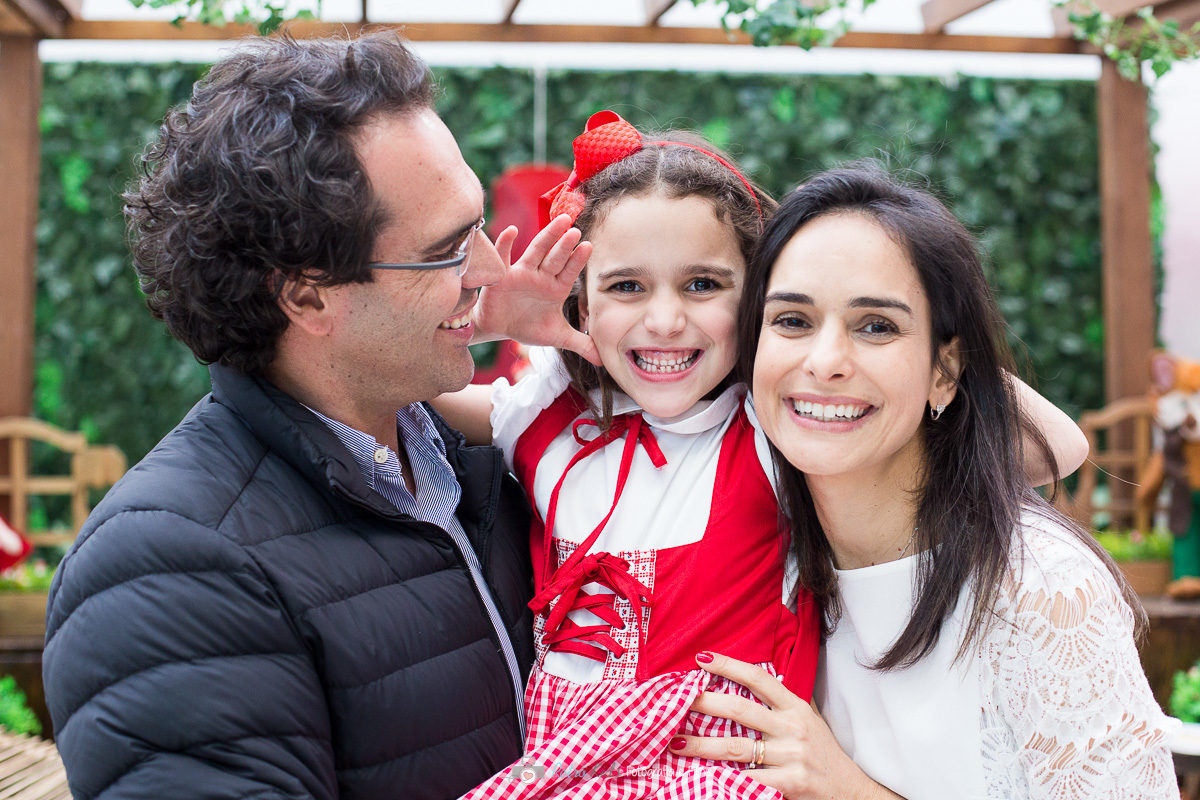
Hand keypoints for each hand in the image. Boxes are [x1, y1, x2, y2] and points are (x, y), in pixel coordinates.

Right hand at [472, 214, 599, 364]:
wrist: (499, 328)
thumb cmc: (528, 326)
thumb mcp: (557, 337)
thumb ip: (581, 344)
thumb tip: (603, 360)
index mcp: (556, 288)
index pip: (570, 271)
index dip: (578, 260)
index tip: (589, 246)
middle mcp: (542, 276)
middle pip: (556, 257)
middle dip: (565, 244)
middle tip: (576, 228)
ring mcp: (523, 273)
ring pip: (536, 251)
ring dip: (547, 237)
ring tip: (559, 222)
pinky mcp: (502, 275)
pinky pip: (503, 256)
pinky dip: (505, 243)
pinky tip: (511, 230)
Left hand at [669, 652, 901, 799]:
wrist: (851, 791)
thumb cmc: (824, 753)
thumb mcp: (811, 719)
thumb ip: (784, 702)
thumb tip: (754, 676)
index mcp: (795, 708)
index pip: (759, 679)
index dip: (729, 665)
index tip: (702, 658)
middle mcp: (793, 728)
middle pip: (740, 711)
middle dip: (705, 704)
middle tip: (678, 700)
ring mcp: (791, 756)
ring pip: (737, 748)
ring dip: (703, 746)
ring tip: (677, 742)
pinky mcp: (789, 783)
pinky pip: (750, 779)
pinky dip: (725, 778)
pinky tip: (703, 776)